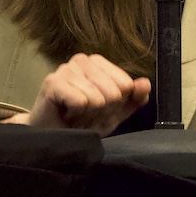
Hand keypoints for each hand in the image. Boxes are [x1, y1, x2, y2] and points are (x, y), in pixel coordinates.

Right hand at [4, 53, 150, 135]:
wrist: (51, 136)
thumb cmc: (82, 121)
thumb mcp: (115, 113)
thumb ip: (134, 98)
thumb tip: (145, 84)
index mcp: (99, 63)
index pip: (127, 85)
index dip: (117, 104)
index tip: (100, 109)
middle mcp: (83, 60)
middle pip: (113, 93)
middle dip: (102, 111)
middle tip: (85, 114)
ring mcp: (66, 69)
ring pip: (97, 99)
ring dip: (87, 114)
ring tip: (74, 114)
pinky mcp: (52, 82)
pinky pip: (81, 102)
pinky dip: (76, 114)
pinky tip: (66, 113)